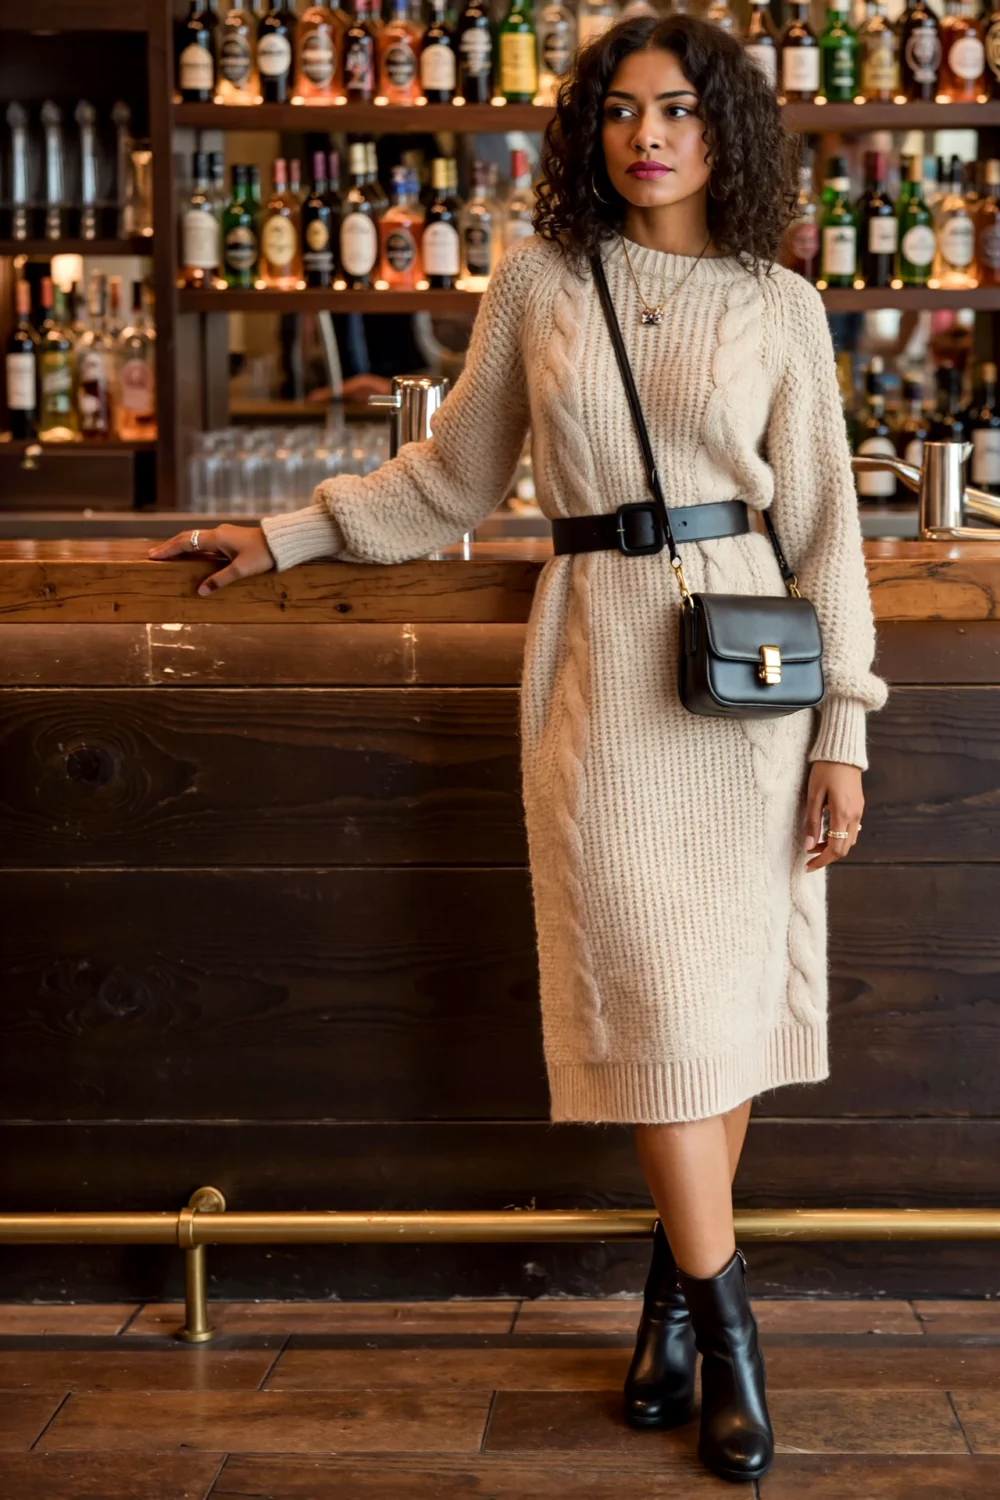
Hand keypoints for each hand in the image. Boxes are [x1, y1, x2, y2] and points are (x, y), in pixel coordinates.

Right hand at [146, 525, 275, 595]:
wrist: (280, 542)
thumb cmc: (262, 555)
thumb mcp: (241, 570)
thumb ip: (220, 580)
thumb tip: (200, 591)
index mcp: (217, 538)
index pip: (186, 542)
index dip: (168, 549)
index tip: (153, 555)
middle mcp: (217, 532)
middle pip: (188, 537)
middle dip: (170, 546)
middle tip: (154, 554)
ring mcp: (224, 533)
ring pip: (196, 537)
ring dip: (181, 545)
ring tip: (168, 553)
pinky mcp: (230, 537)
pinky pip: (205, 540)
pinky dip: (193, 545)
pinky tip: (192, 553)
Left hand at [803, 760, 863, 872]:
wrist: (842, 752)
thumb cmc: (825, 770)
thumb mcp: (813, 796)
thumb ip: (812, 823)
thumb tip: (809, 846)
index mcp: (843, 815)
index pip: (835, 849)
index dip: (822, 861)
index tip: (808, 866)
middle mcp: (854, 816)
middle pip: (844, 849)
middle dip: (827, 857)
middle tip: (809, 857)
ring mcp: (859, 812)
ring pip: (849, 841)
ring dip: (833, 847)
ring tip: (814, 844)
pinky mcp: (858, 807)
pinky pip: (851, 830)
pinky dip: (839, 837)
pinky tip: (826, 833)